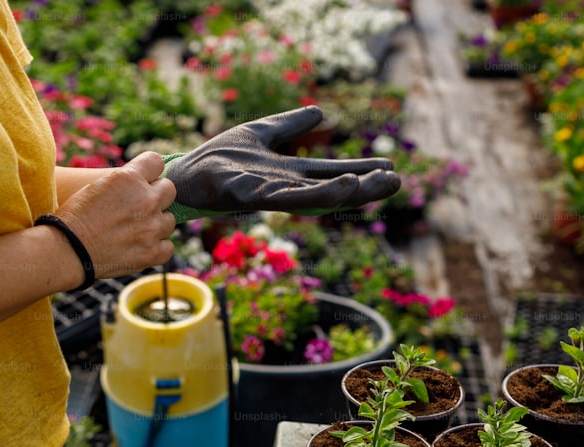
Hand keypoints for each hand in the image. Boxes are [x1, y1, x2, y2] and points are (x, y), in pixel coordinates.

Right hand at [56, 152, 176, 279]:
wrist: (66, 250)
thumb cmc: (75, 216)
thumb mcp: (97, 185)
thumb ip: (125, 182)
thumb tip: (143, 182)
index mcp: (129, 178)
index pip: (156, 162)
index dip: (149, 171)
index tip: (143, 180)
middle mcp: (146, 200)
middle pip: (169, 190)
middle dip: (157, 196)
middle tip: (140, 207)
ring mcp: (151, 228)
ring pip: (169, 220)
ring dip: (156, 223)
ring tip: (136, 230)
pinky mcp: (151, 252)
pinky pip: (168, 246)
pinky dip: (157, 247)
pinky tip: (142, 246)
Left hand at [163, 106, 399, 213]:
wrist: (187, 171)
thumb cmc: (221, 158)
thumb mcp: (262, 133)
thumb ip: (291, 124)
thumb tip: (322, 113)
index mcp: (290, 173)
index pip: (333, 173)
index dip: (361, 172)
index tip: (391, 168)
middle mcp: (284, 187)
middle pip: (331, 189)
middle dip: (363, 187)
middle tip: (395, 182)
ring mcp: (267, 193)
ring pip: (311, 197)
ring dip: (341, 193)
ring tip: (368, 185)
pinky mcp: (247, 194)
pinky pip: (280, 196)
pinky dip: (305, 194)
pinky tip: (325, 188)